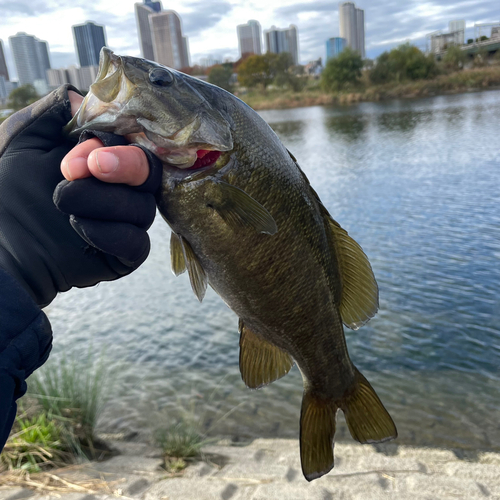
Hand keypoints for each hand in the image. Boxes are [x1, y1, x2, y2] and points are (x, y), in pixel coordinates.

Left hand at [0, 85, 161, 307]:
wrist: (0, 246)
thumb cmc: (10, 190)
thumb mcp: (24, 140)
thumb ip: (55, 114)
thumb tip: (85, 100)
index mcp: (107, 158)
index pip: (133, 142)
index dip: (112, 144)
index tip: (74, 156)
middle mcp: (124, 188)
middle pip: (150, 172)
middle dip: (123, 166)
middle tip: (82, 169)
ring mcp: (127, 222)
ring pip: (142, 208)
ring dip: (100, 201)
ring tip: (61, 203)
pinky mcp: (126, 254)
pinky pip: (137, 243)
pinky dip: (109, 234)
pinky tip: (78, 226)